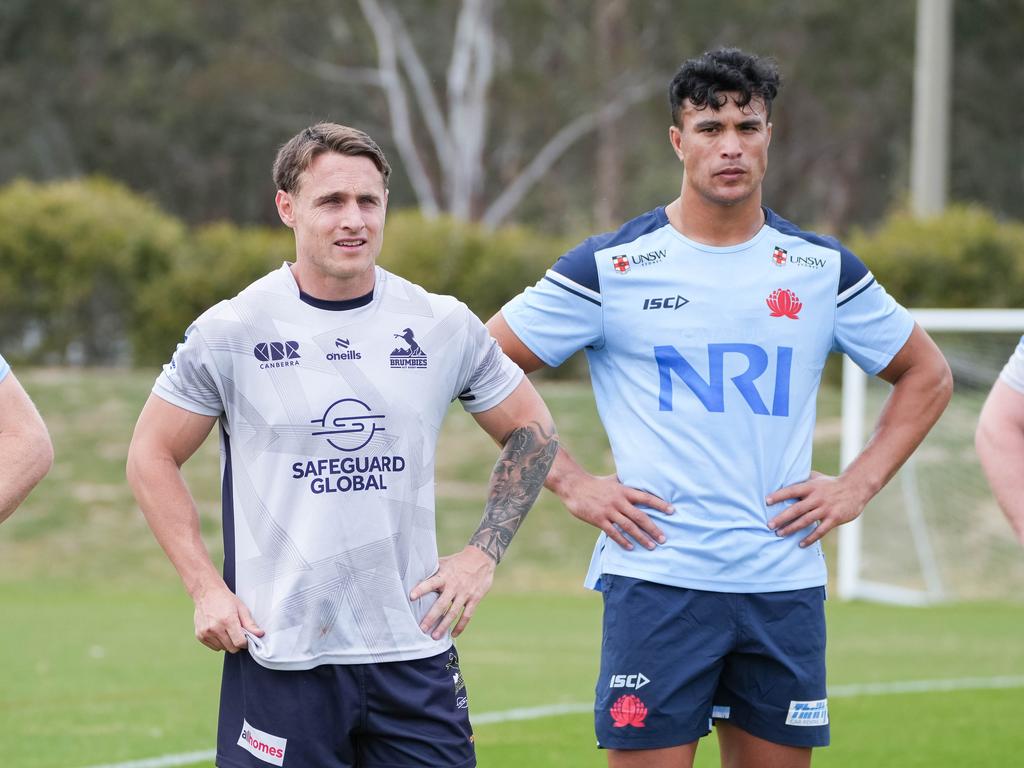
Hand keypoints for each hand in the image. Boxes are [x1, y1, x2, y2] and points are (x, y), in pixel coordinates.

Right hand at [192, 582, 263, 652]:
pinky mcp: (200, 636)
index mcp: (228, 620)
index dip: (246, 642)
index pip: (239, 642)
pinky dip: (218, 642)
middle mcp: (215, 628)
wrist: (206, 593)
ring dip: (227, 643)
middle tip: (237, 632)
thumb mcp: (241, 608)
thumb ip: (250, 624)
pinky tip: (219, 631)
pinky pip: (214, 647)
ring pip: (223, 648)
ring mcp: (206, 633)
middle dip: (237, 643)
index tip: (247, 638)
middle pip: (231, 648)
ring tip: (227, 629)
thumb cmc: (225, 599)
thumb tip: (260, 634)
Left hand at [410, 545, 495, 639]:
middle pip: (441, 604)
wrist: (481, 558)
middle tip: (422, 629)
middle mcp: (454, 586)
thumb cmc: (457, 561)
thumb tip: (413, 574)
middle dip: (431, 617)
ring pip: (453, 613)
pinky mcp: (474, 599)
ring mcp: (465, 593)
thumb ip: (432, 571)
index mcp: (444, 576)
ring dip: (444, 626)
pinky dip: (460, 626)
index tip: (411, 597)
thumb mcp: (444, 562)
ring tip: (435, 637)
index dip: (421, 589)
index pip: (431, 583)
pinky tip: (453, 635)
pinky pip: (467, 615)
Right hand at [558, 472, 672, 549]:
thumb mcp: (612, 479)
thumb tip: (637, 478)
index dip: (659, 504)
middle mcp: (618, 501)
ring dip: (641, 537)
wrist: (574, 486)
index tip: (672, 511)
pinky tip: (630, 547)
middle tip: (664, 539)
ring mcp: (608, 511)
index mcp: (624, 490)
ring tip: (651, 546)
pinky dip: (623, 540)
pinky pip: (613, 532)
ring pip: (629, 526)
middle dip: (653, 528)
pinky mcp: (598, 519)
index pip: (646, 497)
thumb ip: (625, 481)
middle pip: (640, 516)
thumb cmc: (594, 483)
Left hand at [766, 471, 869, 546]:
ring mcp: (826, 509)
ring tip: (780, 534)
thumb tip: (785, 477)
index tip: (767, 501)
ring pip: (806, 521)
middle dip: (782, 518)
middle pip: (796, 509)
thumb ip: (802, 479)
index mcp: (811, 487)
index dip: (779, 495)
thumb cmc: (832, 483)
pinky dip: (810, 538)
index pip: (792, 490)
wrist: (856, 487)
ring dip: (792, 528)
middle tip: (769, 525)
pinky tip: (800, 544)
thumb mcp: (817, 478)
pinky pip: (820, 531)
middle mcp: (817, 498)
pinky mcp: (834, 518)